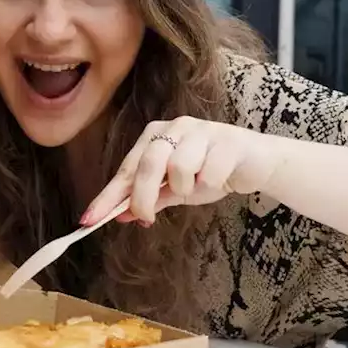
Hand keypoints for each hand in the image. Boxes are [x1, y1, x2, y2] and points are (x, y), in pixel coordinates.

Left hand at [81, 116, 282, 225]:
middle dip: (143, 196)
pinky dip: (211, 185)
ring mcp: (203, 130)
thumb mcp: (177, 189)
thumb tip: (120, 215)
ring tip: (199, 185)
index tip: (89, 220)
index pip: (127, 167)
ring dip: (186, 187)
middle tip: (146, 218)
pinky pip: (208, 174)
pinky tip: (220, 178)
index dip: (108, 196)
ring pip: (179, 167)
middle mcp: (176, 127)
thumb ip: (151, 198)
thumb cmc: (212, 172)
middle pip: (148, 164)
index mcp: (157, 135)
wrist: (257, 163)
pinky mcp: (228, 140)